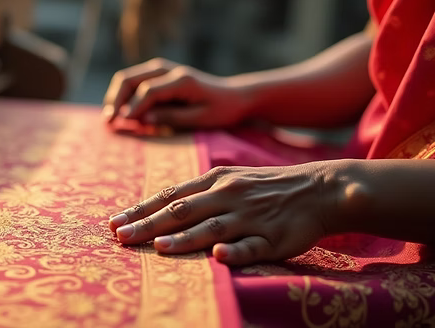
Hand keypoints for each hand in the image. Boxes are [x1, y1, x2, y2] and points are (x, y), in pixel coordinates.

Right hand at [102, 58, 252, 128]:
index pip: (148, 91)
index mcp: (181, 80)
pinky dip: (123, 95)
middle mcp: (168, 69)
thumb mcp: (200, 119)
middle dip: (115, 100)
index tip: (122, 125)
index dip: (133, 108)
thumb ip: (171, 117)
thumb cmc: (220, 110)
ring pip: (128, 77)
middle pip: (131, 79)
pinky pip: (134, 81)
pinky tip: (121, 113)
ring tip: (110, 118)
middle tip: (109, 122)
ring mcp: (162, 68)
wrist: (234, 95)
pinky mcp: (159, 72)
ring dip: (115, 96)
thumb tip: (142, 118)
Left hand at [108, 161, 352, 264]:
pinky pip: (252, 246)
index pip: (170, 195)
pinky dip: (235, 251)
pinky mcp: (273, 237)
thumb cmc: (267, 186)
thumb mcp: (230, 179)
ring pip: (212, 227)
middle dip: (148, 224)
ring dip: (184, 237)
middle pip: (182, 211)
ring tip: (158, 247)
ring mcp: (250, 216)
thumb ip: (198, 193)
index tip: (114, 222)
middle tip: (120, 237)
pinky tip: (218, 256)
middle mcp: (228, 195)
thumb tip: (161, 207)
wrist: (320, 188)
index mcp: (215, 180)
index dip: (141, 209)